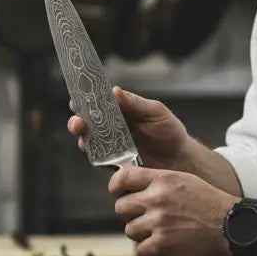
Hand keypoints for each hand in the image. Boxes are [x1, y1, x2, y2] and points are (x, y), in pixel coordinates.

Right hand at [67, 87, 189, 169]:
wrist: (180, 159)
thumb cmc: (169, 131)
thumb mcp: (155, 112)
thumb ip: (135, 103)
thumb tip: (114, 90)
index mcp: (118, 111)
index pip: (95, 104)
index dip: (83, 101)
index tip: (76, 100)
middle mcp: (110, 129)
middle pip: (85, 124)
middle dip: (76, 122)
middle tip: (78, 123)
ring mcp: (110, 147)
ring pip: (88, 143)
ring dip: (83, 140)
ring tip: (84, 139)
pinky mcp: (114, 165)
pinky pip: (100, 161)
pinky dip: (97, 158)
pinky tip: (101, 155)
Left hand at [108, 166, 234, 255]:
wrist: (231, 226)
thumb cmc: (210, 203)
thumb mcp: (184, 180)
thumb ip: (158, 182)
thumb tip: (133, 186)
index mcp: (162, 180)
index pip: (123, 178)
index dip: (116, 186)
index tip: (118, 192)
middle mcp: (157, 199)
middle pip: (121, 207)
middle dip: (129, 214)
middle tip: (144, 217)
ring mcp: (158, 222)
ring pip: (130, 229)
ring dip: (141, 233)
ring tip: (159, 231)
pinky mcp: (162, 244)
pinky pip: (141, 249)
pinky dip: (151, 249)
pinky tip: (165, 244)